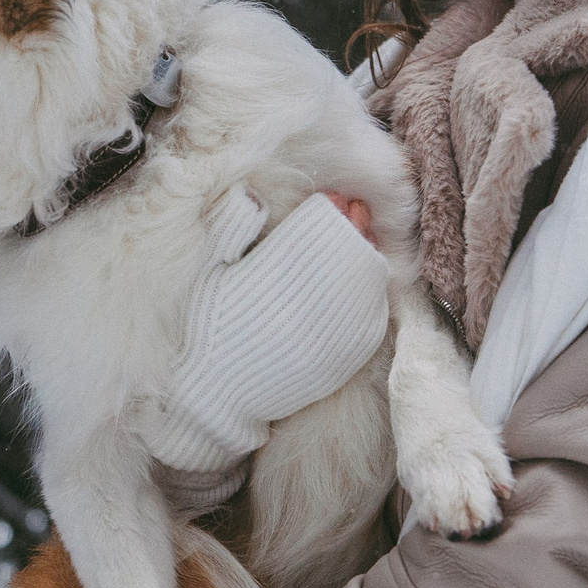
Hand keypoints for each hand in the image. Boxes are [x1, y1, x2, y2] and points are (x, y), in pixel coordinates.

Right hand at [138, 189, 392, 479]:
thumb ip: (232, 230)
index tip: (334, 199)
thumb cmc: (214, 328)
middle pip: (353, 249)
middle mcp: (312, 299)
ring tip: (362, 241)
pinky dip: (373, 294)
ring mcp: (336, 329)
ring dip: (369, 256)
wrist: (223, 394)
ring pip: (370, 280)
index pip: (320, 229)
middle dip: (357, 226)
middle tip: (357, 213)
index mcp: (275, 274)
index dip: (331, 210)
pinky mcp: (349, 355)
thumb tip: (252, 194)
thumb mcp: (212, 274)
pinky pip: (375, 315)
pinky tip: (364, 283)